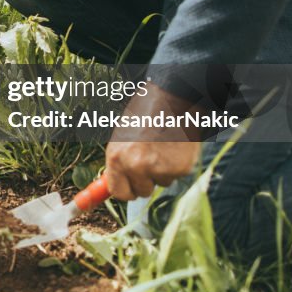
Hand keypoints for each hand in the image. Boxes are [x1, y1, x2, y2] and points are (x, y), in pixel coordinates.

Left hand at [105, 83, 200, 199]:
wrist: (173, 98)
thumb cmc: (146, 113)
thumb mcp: (123, 135)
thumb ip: (119, 161)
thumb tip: (112, 185)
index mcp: (116, 157)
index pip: (118, 192)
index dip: (126, 191)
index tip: (131, 190)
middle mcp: (135, 166)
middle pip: (141, 193)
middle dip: (146, 181)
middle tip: (151, 159)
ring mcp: (158, 169)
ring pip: (162, 184)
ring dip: (163, 170)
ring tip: (164, 146)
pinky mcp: (180, 169)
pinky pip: (178, 176)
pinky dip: (178, 164)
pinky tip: (176, 146)